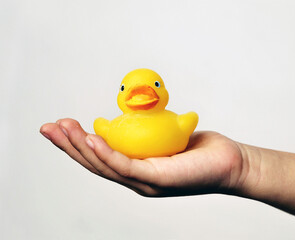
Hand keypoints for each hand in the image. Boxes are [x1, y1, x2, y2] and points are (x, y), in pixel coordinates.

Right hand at [40, 118, 251, 196]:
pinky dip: (106, 153)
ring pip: (105, 166)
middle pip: (95, 164)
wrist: (232, 163)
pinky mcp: (157, 179)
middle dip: (68, 146)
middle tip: (48, 127)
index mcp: (137, 171)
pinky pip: (126, 165)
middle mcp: (137, 180)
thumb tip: (134, 115)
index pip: (100, 159)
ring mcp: (146, 183)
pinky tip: (91, 139)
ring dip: (80, 147)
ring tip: (62, 129)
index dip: (77, 144)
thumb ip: (147, 133)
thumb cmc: (202, 150)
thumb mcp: (168, 136)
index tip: (61, 126)